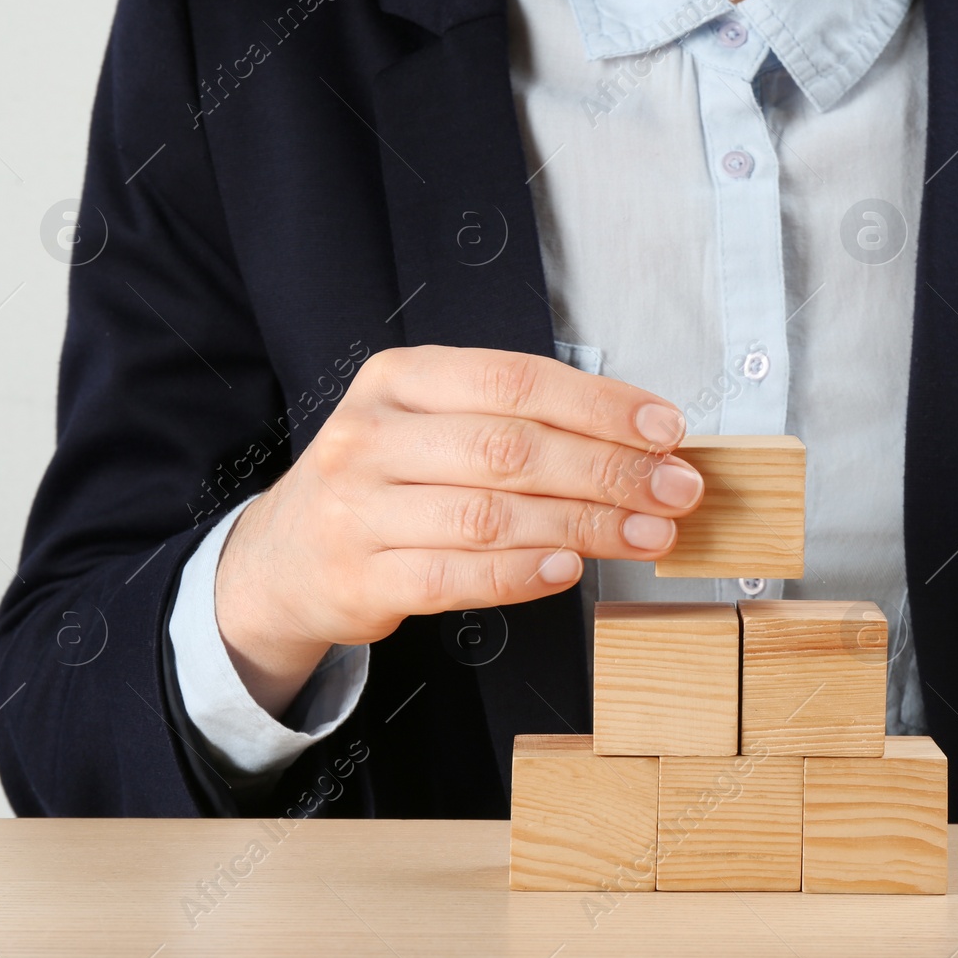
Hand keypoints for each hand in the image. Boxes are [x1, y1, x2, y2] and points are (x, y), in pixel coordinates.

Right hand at [214, 345, 699, 714]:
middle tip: (675, 490)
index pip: (516, 381)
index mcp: (398, 380)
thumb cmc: (385, 483)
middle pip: (512, 449)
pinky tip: (570, 570)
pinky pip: (456, 576)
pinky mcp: (359, 578)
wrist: (283, 559)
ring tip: (647, 533)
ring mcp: (358, 509)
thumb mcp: (430, 427)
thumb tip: (640, 440)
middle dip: (609, 470)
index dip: (601, 405)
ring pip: (491, 515)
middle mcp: (372, 436)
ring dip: (585, 526)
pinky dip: (522, 574)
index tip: (665, 430)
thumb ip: (516, 423)